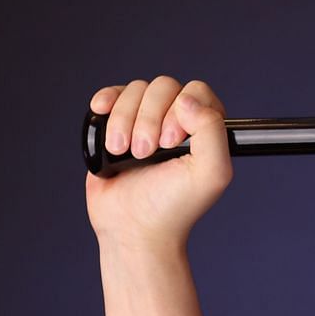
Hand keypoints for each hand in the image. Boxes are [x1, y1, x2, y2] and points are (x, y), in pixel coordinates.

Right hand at [83, 76, 233, 248]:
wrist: (133, 228)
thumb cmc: (175, 206)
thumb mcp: (211, 173)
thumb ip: (213, 131)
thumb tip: (186, 99)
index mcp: (205, 128)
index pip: (196, 92)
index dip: (181, 111)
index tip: (171, 143)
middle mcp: (177, 120)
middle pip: (163, 87)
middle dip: (149, 119)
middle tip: (146, 153)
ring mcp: (146, 121)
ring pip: (135, 90)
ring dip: (124, 120)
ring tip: (123, 152)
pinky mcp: (117, 125)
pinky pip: (112, 95)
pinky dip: (106, 100)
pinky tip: (101, 110)